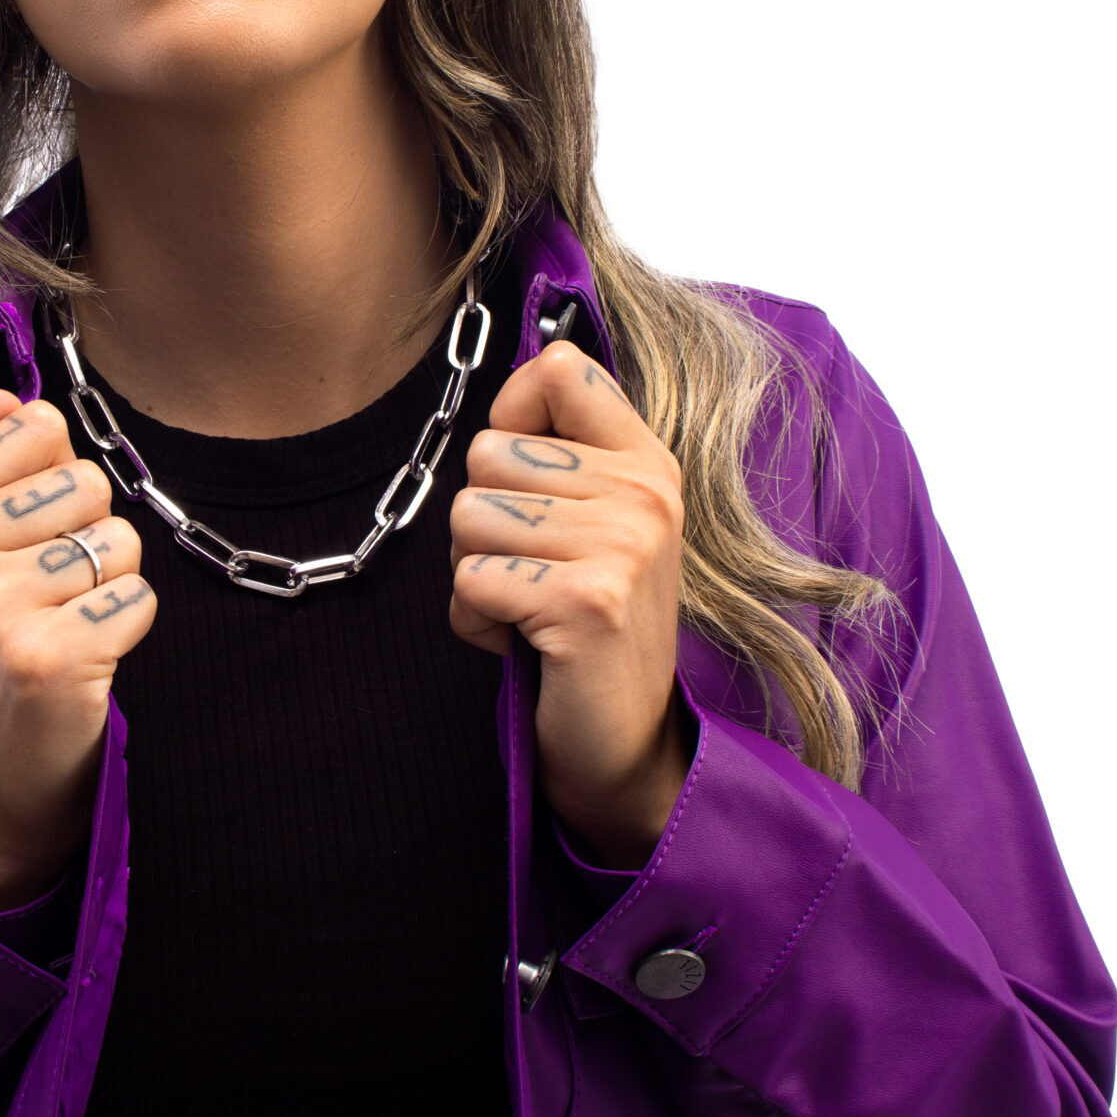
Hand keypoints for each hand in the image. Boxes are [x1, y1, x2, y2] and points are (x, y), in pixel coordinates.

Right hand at [0, 391, 155, 911]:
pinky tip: (85, 658)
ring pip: (117, 540)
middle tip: (47, 596)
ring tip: (64, 625)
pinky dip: (127, 627)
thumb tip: (5, 397)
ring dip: (109, 584)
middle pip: (85, 482)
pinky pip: (137, 596)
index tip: (24, 541)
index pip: (37, 429)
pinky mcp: (42, 656)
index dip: (54, 483)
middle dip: (87, 534)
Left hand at [450, 341, 689, 868]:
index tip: (527, 480)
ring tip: (530, 608)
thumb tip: (526, 369)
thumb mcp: (596, 522)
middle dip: (482, 522)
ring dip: (477, 574)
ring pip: (468, 516)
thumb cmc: (589, 624)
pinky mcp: (585, 602)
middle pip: (485, 452)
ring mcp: (622, 546)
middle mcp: (645, 494)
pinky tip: (523, 643)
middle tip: (533, 572)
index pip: (559, 369)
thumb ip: (563, 451)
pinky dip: (475, 620)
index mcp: (648, 462)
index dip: (511, 418)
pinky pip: (469, 580)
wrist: (625, 747)